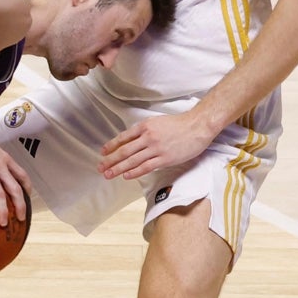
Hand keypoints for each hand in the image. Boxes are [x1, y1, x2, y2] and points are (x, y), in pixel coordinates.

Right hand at [0, 127, 31, 225]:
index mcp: (6, 160)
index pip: (23, 176)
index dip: (27, 188)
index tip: (28, 197)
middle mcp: (1, 166)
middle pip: (15, 190)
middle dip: (20, 206)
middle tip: (20, 219)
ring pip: (0, 194)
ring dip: (3, 210)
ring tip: (3, 223)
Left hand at [99, 110, 215, 179]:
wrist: (197, 126)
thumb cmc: (178, 124)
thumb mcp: (156, 122)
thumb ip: (143, 130)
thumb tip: (130, 140)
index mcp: (144, 126)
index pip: (123, 137)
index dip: (111, 146)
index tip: (103, 153)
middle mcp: (147, 137)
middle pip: (124, 150)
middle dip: (110, 160)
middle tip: (100, 167)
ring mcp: (156, 148)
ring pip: (133, 160)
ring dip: (118, 168)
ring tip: (108, 174)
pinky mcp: (165, 158)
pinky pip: (146, 167)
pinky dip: (134, 172)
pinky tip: (126, 176)